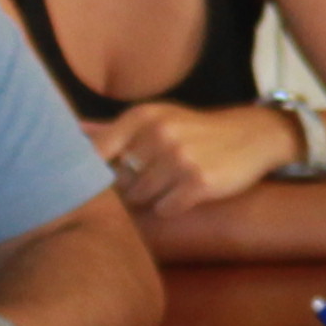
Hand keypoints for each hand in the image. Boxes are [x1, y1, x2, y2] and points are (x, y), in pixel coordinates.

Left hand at [95, 101, 293, 216]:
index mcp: (142, 116)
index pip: (97, 154)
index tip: (103, 182)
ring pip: (141, 198)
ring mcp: (179, 157)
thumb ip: (113, 129)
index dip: (97, 174)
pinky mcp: (198, 181)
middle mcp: (158, 133)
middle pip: (120, 181)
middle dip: (132, 187)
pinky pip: (166, 209)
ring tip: (173, 184)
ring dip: (154, 198)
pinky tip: (188, 194)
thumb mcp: (157, 119)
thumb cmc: (195, 130)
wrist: (252, 136)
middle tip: (155, 179)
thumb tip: (72, 130)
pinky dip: (174, 207)